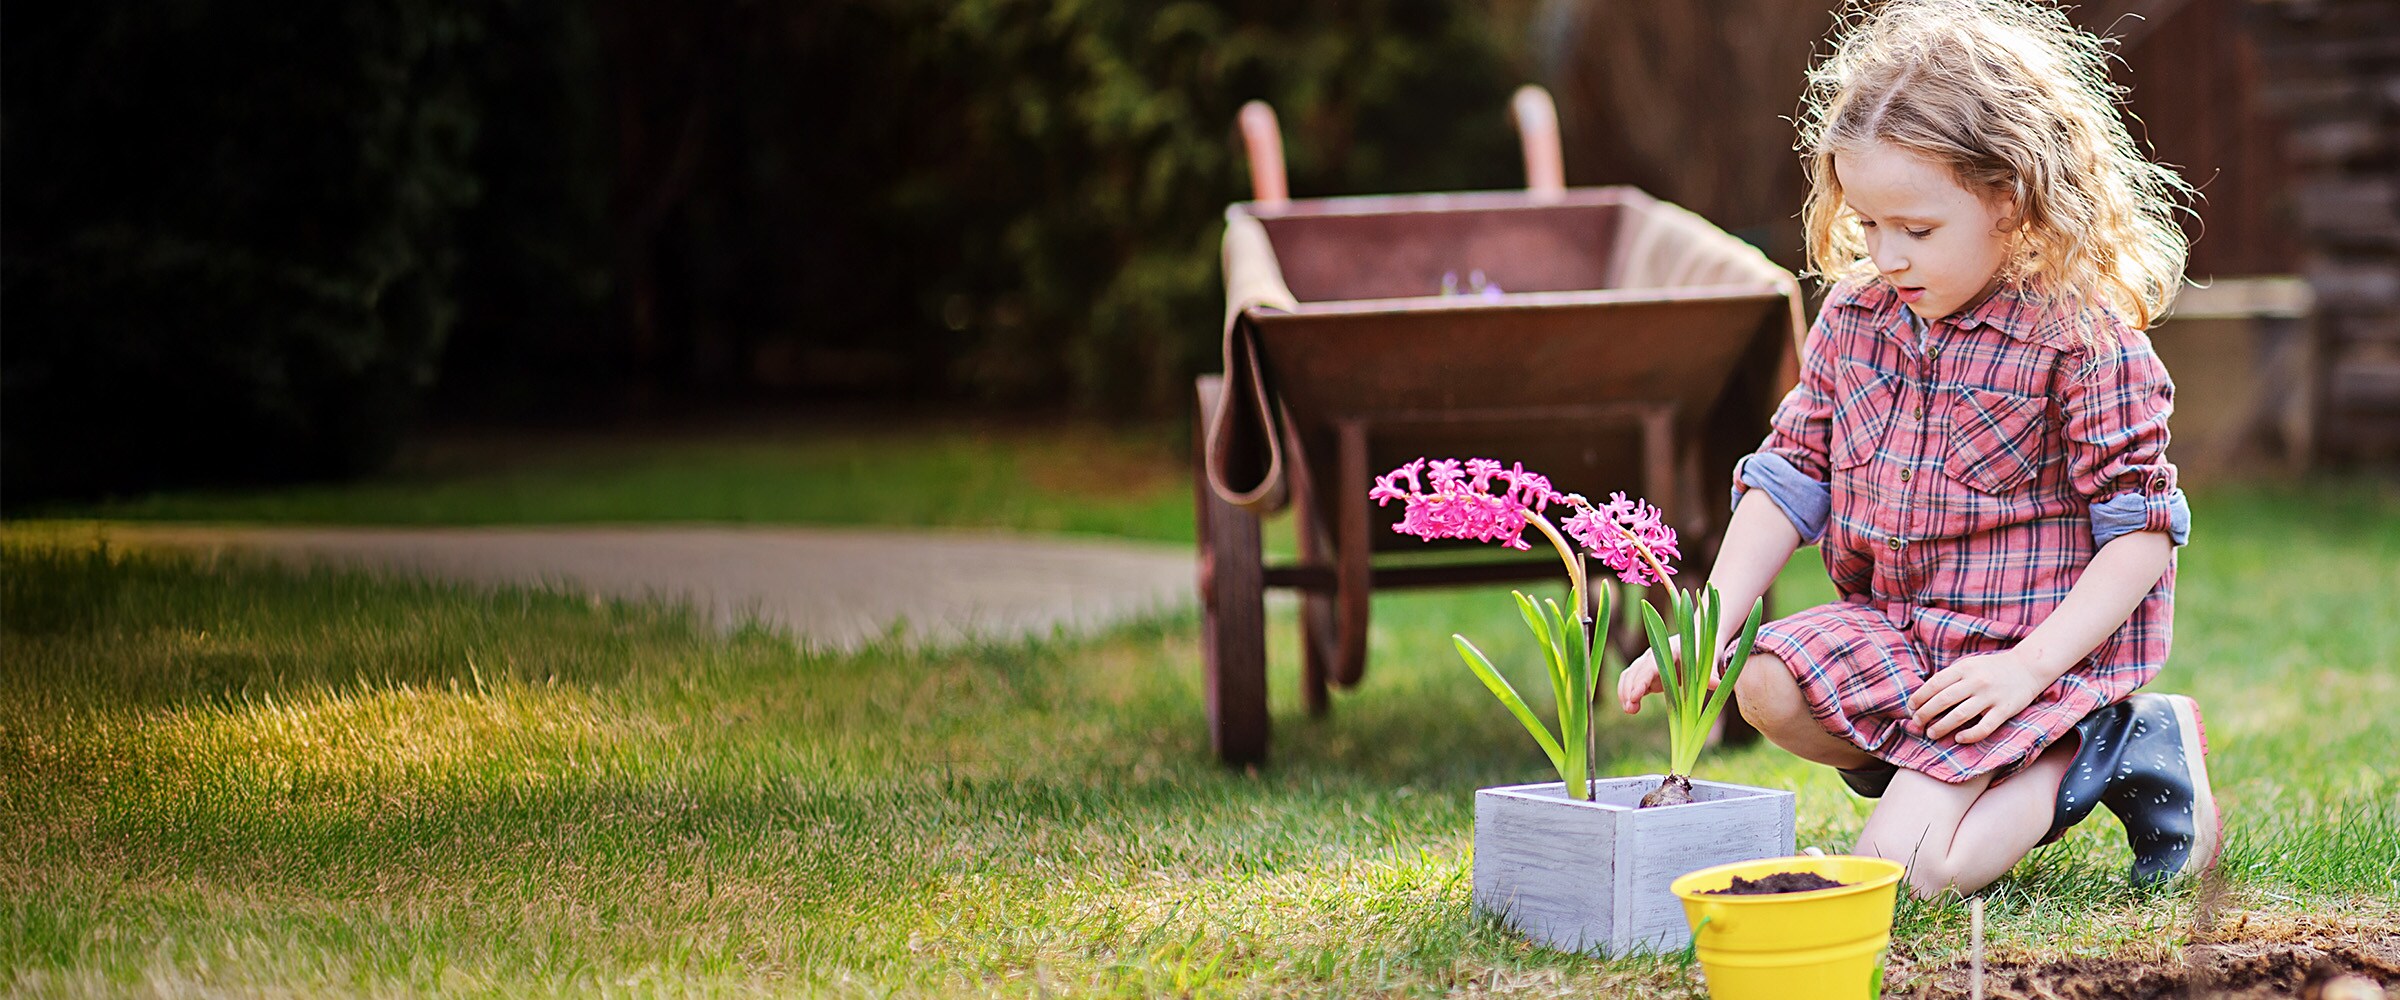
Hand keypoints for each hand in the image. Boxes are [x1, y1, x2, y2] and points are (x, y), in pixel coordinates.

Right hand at [1617, 637, 1719, 714]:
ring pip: (1629, 676)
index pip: (1650, 666)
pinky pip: (1631, 682)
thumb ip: (1710, 672)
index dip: (1641, 681)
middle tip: (1630, 710)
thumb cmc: (1703, 651)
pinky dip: (1627, 694)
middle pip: (1635, 672)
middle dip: (1629, 690)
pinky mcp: (1646, 674)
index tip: (1635, 696)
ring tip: (1630, 711)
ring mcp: (1647, 664)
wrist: (1697, 642)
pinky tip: (1631, 708)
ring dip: (1625, 693)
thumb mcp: (1707, 660)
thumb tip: (1715, 683)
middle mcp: (1653, 655)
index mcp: (1668, 650)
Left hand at [1909, 649, 2052, 743]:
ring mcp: (1991, 696)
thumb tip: (1924, 696)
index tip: (1910, 708)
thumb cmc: (1992, 669)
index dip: (1919, 698)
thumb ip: (1951, 678)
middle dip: (1925, 714)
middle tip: (1917, 724)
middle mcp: (1976, 681)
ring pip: (1960, 715)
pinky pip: (1984, 727)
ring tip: (1931, 734)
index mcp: (1965, 668)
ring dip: (1941, 726)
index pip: (1935, 684)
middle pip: (1943, 700)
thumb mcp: (1969, 665)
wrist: (2028, 667)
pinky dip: (1969, 735)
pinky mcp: (2005, 710)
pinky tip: (1959, 739)